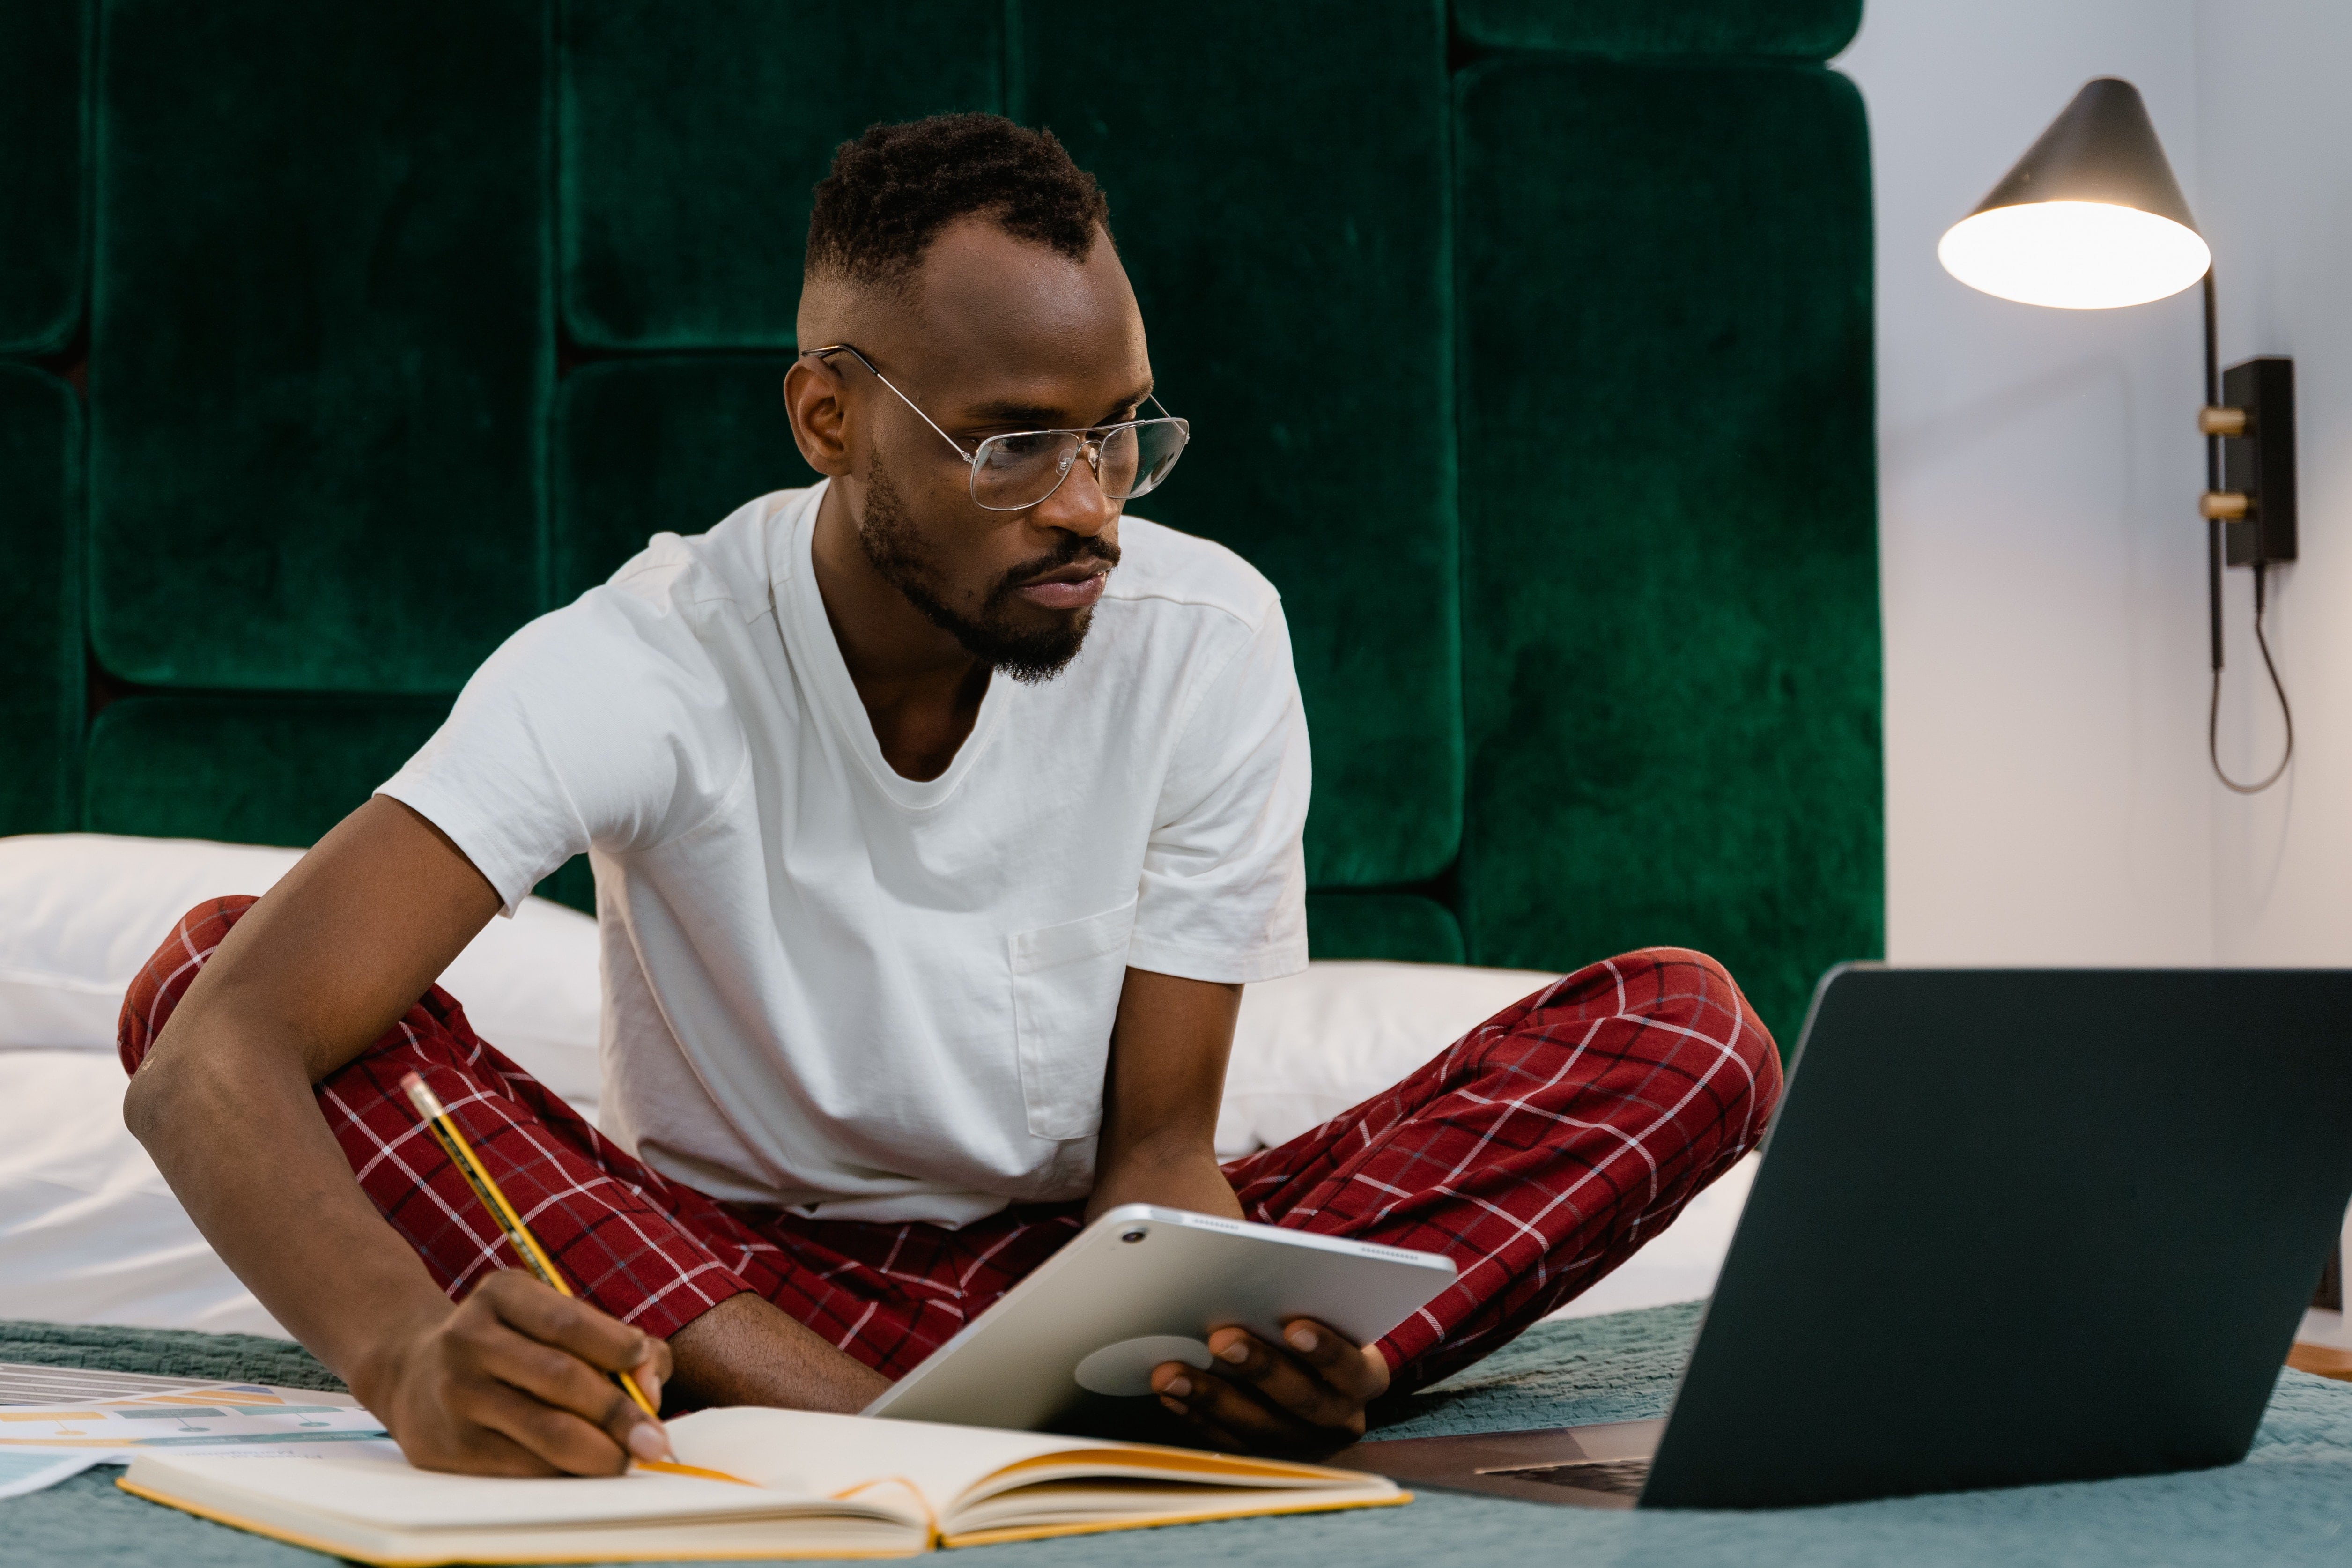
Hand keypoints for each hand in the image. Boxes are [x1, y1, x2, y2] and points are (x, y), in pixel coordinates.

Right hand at [351, 1270, 674, 1475]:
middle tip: (654, 1441)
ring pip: (544, 1430)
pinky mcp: (448, 1446)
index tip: (643, 1365)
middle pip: (560, 1378)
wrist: (413, 1371)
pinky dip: (563, 1470)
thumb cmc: (514, 1344)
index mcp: (501, 1295)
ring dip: (598, 1452)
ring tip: (627, 1460)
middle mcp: (469, 1339)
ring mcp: (455, 1394)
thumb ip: (618, 1342)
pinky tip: (583, 1468)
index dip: (615, 1346)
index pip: (566, 1321)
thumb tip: (650, 1389)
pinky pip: (523, 1465)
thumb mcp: (553, 1319)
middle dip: (618, 1413)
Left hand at [1150, 1317, 1388, 1456]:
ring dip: (1211, 1397)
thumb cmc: (1315, 1326)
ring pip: (1259, 1429)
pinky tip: (1171, 1394)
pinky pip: (1229, 1444)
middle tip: (1220, 1338)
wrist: (1320, 1377)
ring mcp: (1303, 1444)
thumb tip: (1247, 1266)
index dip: (1326, 1349)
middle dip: (1259, 1368)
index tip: (1294, 1326)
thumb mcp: (1322, 1311)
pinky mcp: (1265, 1458)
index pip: (1352, 1367)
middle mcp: (1340, 1419)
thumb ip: (1300, 1299)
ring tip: (1170, 1372)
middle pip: (1302, 1400)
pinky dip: (1197, 1417)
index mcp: (1364, 1378)